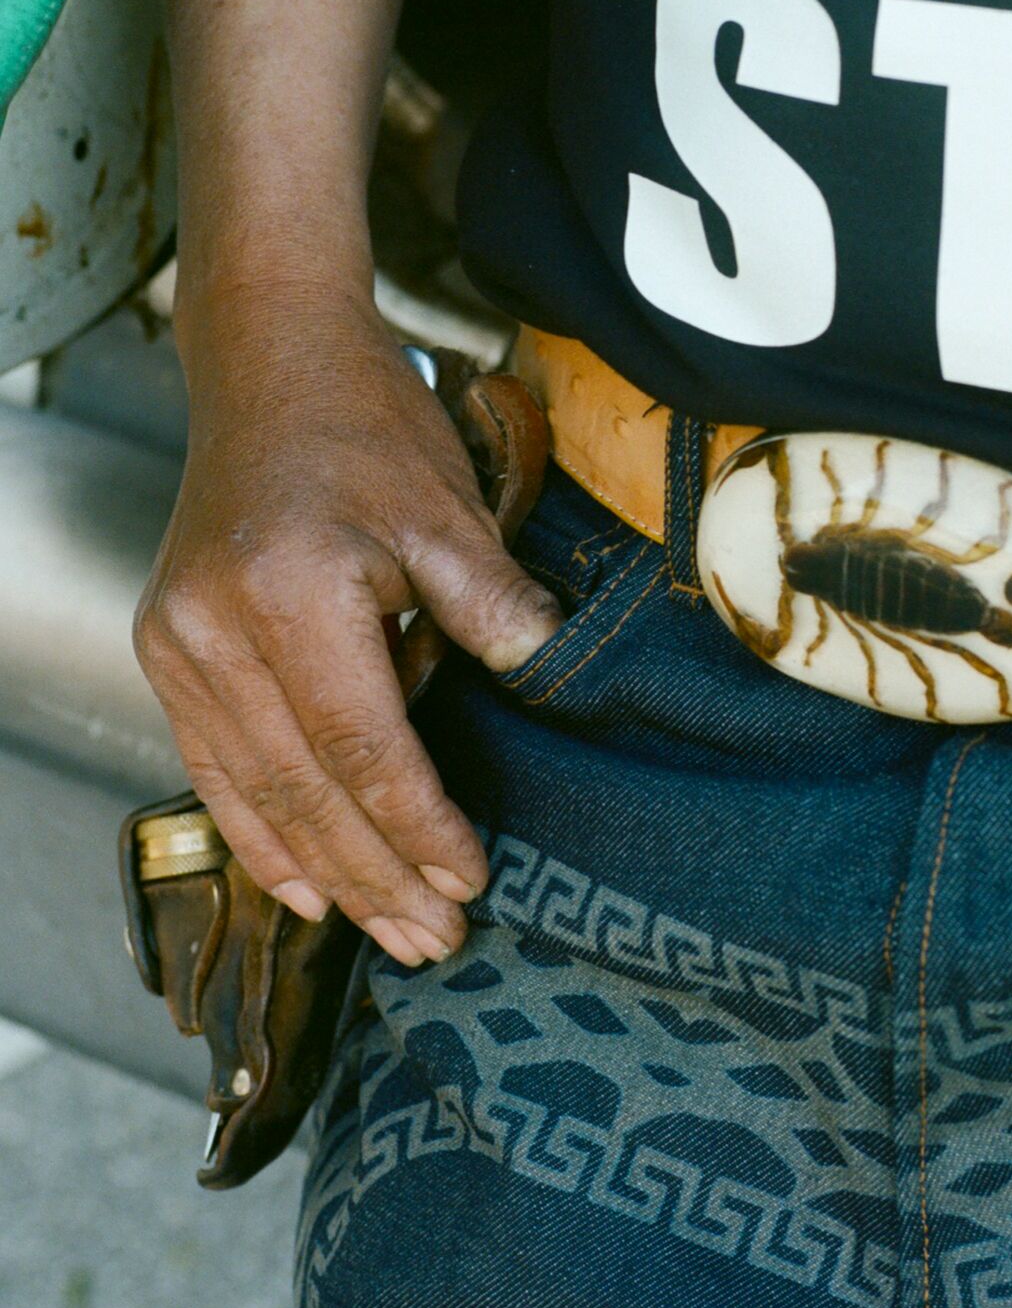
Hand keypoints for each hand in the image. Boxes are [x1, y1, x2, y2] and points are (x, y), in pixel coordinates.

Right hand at [134, 286, 562, 965]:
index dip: (417, 823)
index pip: (360, 744)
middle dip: (374, 875)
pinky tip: (305, 888)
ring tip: (389, 934)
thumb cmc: (367, 429)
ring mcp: (177, 644)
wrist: (270, 365)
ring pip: (252, 792)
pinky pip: (213, 767)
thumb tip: (548, 667)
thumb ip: (490, 597)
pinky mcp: (167, 651)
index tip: (472, 879)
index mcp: (287, 593)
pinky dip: (260, 833)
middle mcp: (212, 629)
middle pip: (301, 788)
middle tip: (436, 942)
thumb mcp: (445, 504)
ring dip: (323, 873)